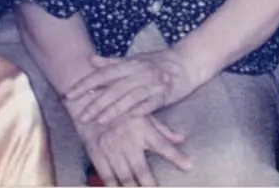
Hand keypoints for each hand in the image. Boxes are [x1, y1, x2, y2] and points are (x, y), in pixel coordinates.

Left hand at [65, 49, 201, 126]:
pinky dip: (139, 110)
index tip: (69, 94)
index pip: (103, 74)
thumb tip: (91, 59)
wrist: (188, 62)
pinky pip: (150, 103)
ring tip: (99, 121)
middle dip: (96, 102)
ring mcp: (152, 83)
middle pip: (113, 88)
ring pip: (129, 97)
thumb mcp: (135, 59)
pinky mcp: (164, 93)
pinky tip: (129, 119)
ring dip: (113, 109)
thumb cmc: (160, 62)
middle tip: (81, 116)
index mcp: (130, 63)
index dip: (86, 84)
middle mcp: (139, 72)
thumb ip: (113, 62)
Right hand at [74, 112, 190, 186]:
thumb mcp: (143, 113)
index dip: (177, 157)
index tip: (189, 166)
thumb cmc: (121, 106)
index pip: (163, 145)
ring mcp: (111, 147)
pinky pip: (105, 175)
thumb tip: (180, 139)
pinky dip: (112, 186)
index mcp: (142, 127)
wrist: (89, 99)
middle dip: (149, 185)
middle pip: (141, 169)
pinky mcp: (96, 153)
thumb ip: (162, 129)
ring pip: (123, 176)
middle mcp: (127, 139)